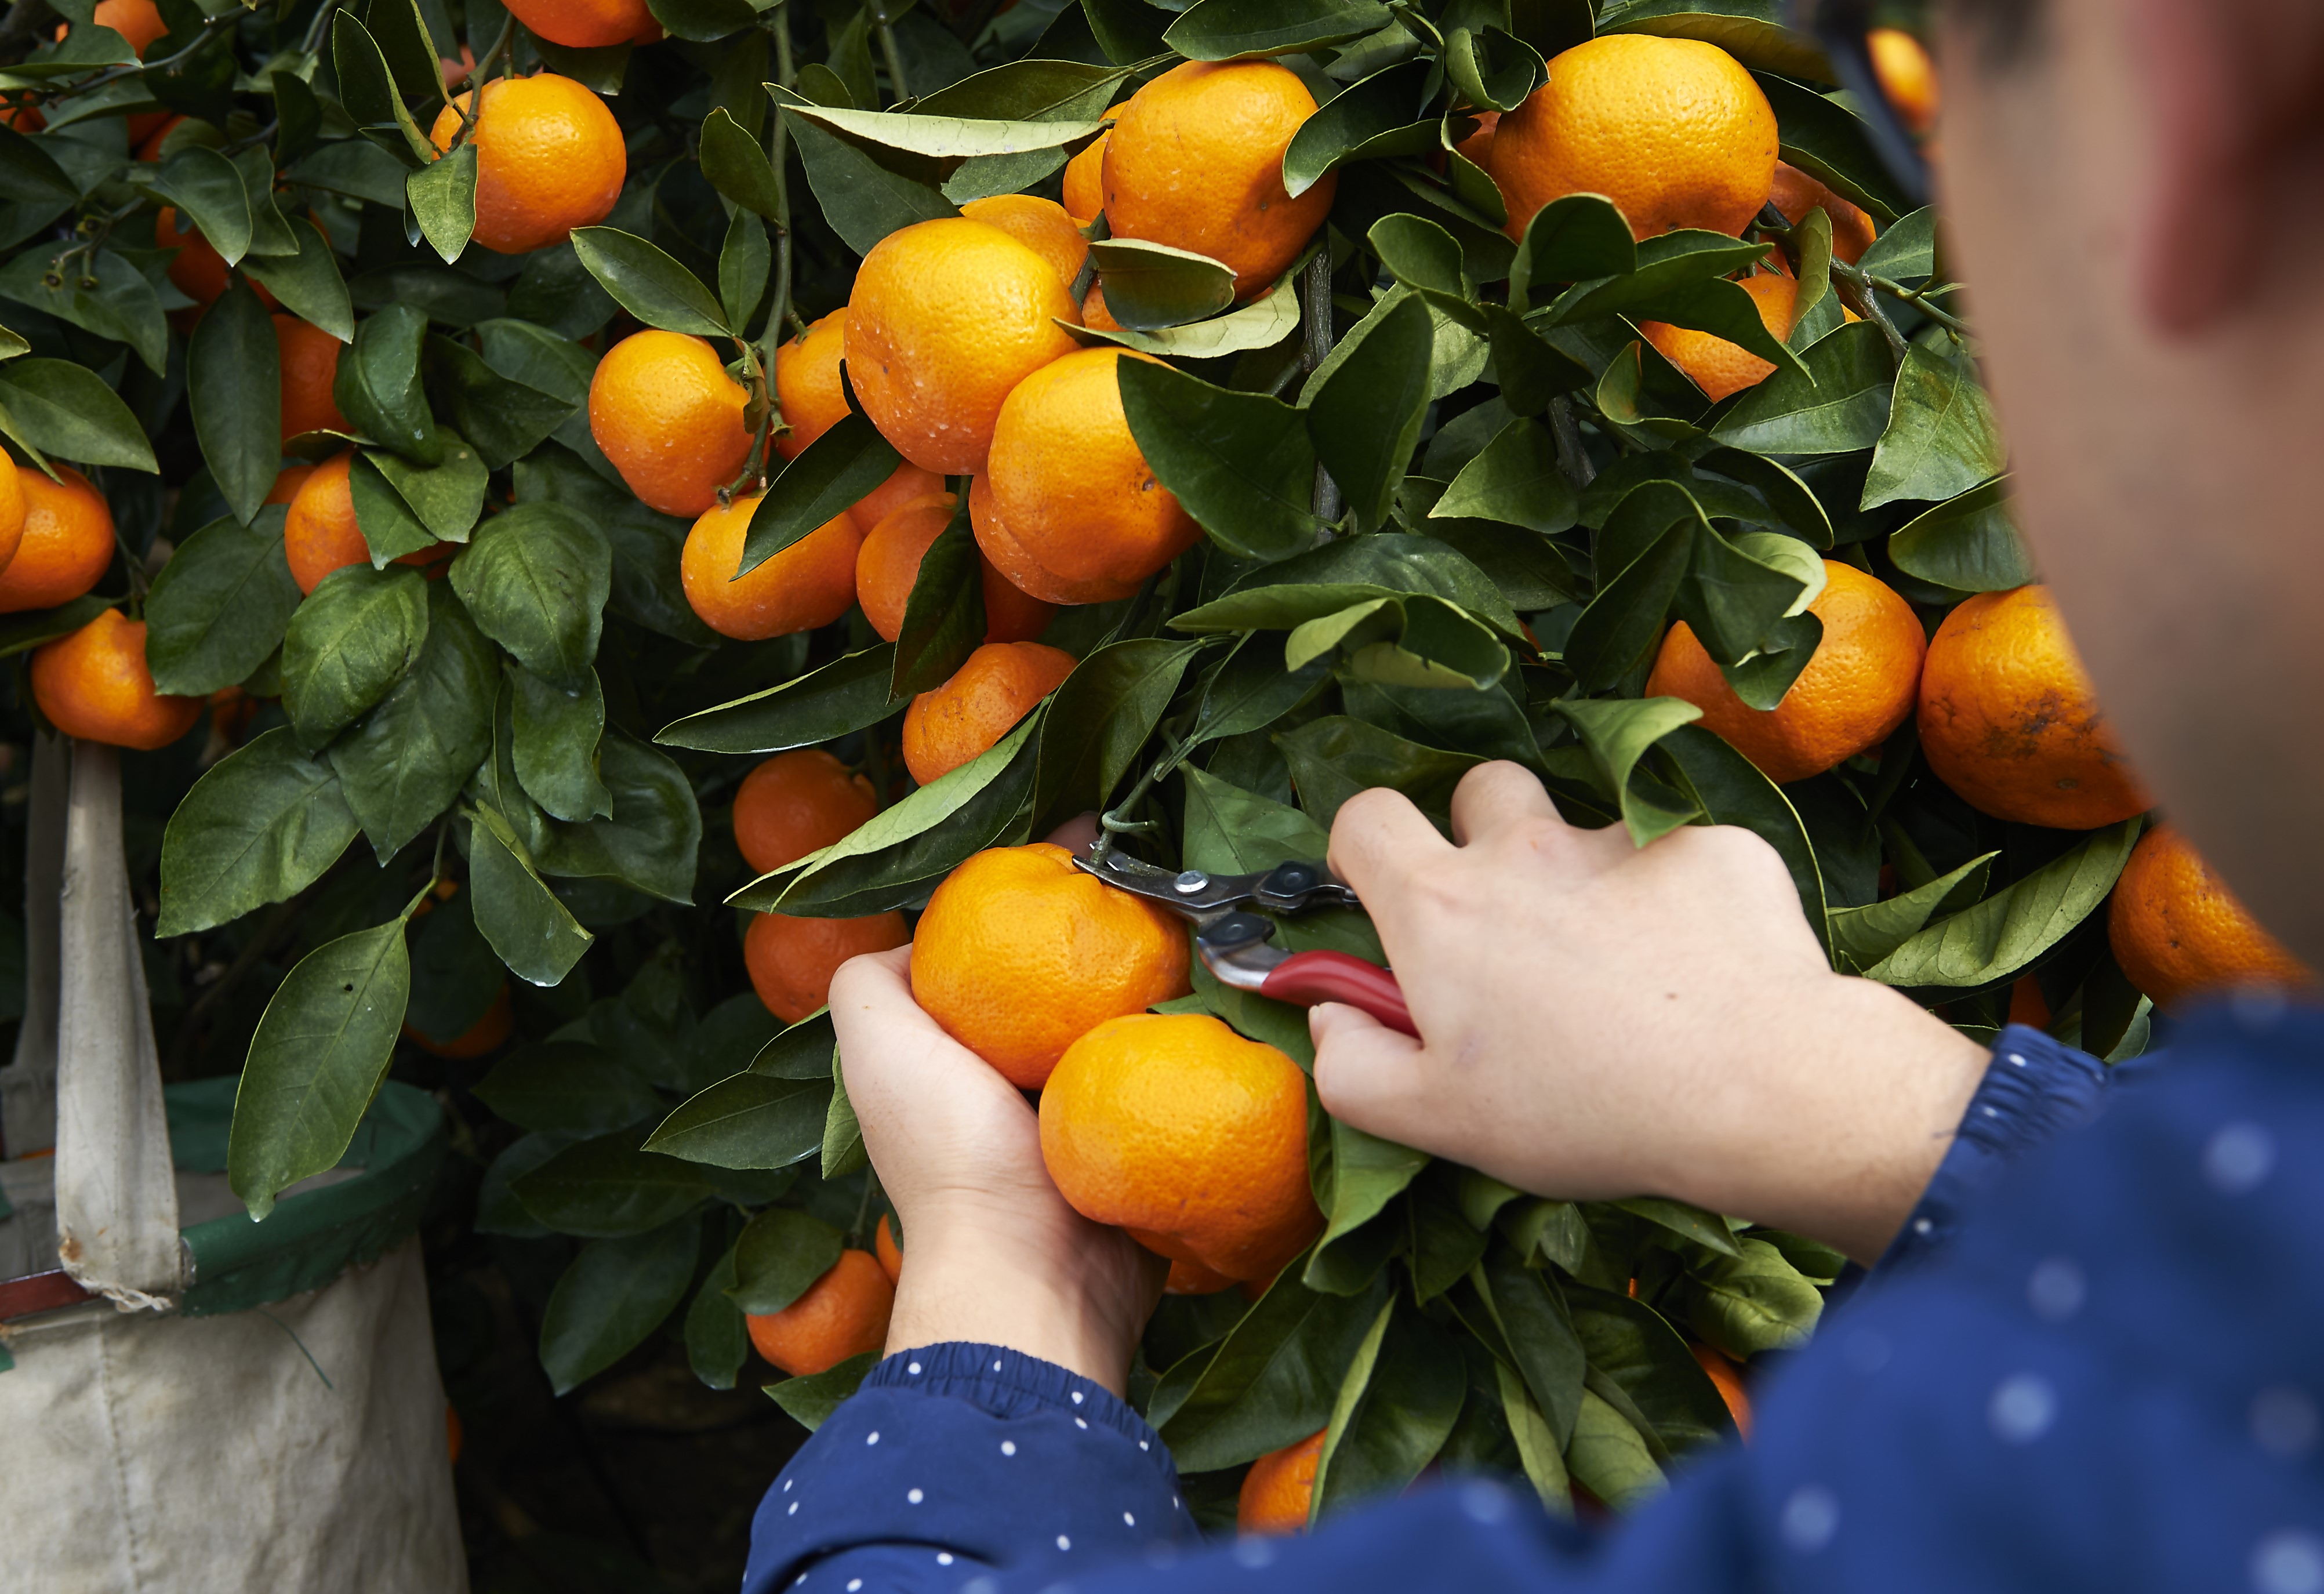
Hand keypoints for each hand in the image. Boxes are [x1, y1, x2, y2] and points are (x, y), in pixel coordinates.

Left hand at [828, 946, 1164, 1393]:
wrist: (1040, 1275)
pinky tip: (1197, 1018)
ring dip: (1141, 1007)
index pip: (976, 983)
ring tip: (1178, 958)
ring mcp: (1075, 1133)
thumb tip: (916, 941)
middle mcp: (1006, 1102)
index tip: (1047, 902)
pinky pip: (1162, 1089)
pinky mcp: (1134, 1158)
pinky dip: (1175, 1058)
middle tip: (1130, 922)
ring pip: (1113, 1040)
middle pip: (1049, 1005)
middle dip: (1083, 967)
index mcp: (947, 1075)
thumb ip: (869, 984)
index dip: (1000, 941)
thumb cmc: (955, 1156)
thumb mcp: (879, 1050)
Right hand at [1313, 763, 1991, 1263]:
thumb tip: (1330, 1016)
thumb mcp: (1436, 1120)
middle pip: (1480, 791)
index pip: (1365, 817)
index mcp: (1442, 904)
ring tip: (1616, 963)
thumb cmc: (1587, 1110)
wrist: (1758, 1088)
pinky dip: (1676, 904)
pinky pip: (1677, 859)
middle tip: (1509, 924)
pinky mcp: (1712, 848)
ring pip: (1586, 830)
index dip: (1362, 849)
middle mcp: (1525, 849)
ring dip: (1583, 876)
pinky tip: (1699, 975)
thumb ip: (1350, 1066)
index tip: (1382, 895)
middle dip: (1480, 837)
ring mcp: (1624, 839)